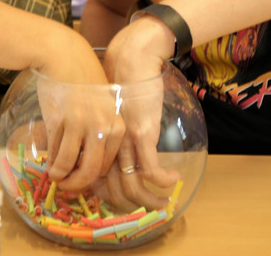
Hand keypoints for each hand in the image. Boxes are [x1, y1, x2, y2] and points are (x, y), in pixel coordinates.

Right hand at [34, 36, 124, 192]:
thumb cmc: (83, 82)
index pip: (107, 166)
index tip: (81, 181)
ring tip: (54, 175)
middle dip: (76, 185)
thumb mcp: (102, 109)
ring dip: (59, 176)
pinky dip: (51, 160)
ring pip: (69, 164)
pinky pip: (55, 150)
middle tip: (66, 186)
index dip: (92, 179)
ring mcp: (82, 124)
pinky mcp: (61, 120)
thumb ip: (100, 134)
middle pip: (91, 171)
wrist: (64, 56)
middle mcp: (103, 128)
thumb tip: (87, 165)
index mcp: (117, 127)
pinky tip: (49, 161)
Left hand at [101, 22, 180, 209]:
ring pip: (134, 187)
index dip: (111, 199)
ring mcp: (123, 142)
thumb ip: (110, 132)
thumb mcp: (108, 111)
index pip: (98, 183)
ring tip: (164, 204)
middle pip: (114, 191)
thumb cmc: (119, 81)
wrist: (131, 59)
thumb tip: (116, 151)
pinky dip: (163, 181)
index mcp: (98, 144)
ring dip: (151, 201)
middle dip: (132, 208)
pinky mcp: (141, 135)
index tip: (125, 204)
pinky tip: (172, 180)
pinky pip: (151, 171)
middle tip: (150, 211)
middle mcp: (107, 147)